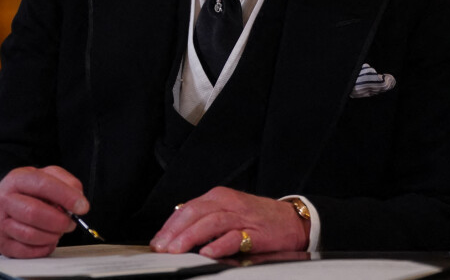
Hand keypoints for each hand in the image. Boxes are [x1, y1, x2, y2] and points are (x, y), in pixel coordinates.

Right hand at [0, 165, 88, 257]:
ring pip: (29, 234)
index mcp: (18, 179)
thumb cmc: (28, 191)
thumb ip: (66, 182)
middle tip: (71, 223)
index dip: (66, 196)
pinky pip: (25, 252)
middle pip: (34, 212)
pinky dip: (43, 248)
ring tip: (59, 231)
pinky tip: (49, 241)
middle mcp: (5, 200)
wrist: (0, 204)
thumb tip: (78, 199)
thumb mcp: (46, 176)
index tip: (82, 207)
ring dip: (52, 235)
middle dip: (59, 220)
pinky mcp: (1, 243)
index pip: (43, 185)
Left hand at [150, 187, 308, 257]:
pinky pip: (234, 237)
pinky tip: (207, 253)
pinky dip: (219, 244)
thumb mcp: (228, 211)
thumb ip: (205, 218)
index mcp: (218, 196)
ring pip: (210, 222)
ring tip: (176, 250)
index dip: (170, 225)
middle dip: (175, 231)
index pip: (187, 208)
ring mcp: (241, 216)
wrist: (290, 220)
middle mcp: (227, 202)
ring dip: (190, 237)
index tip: (158, 241)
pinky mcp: (255, 232)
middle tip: (161, 247)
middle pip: (195, 212)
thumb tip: (178, 231)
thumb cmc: (257, 218)